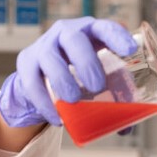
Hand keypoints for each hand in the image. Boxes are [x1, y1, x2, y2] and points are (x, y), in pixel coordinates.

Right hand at [0, 17, 137, 128]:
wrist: (43, 77)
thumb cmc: (79, 75)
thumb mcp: (99, 79)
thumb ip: (114, 100)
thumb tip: (126, 127)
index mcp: (91, 34)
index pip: (104, 28)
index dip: (117, 37)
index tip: (130, 50)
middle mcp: (66, 33)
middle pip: (74, 39)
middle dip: (86, 62)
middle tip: (97, 86)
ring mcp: (44, 46)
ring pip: (50, 58)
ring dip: (62, 79)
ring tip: (73, 100)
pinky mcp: (27, 62)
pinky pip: (32, 81)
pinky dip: (45, 102)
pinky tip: (57, 118)